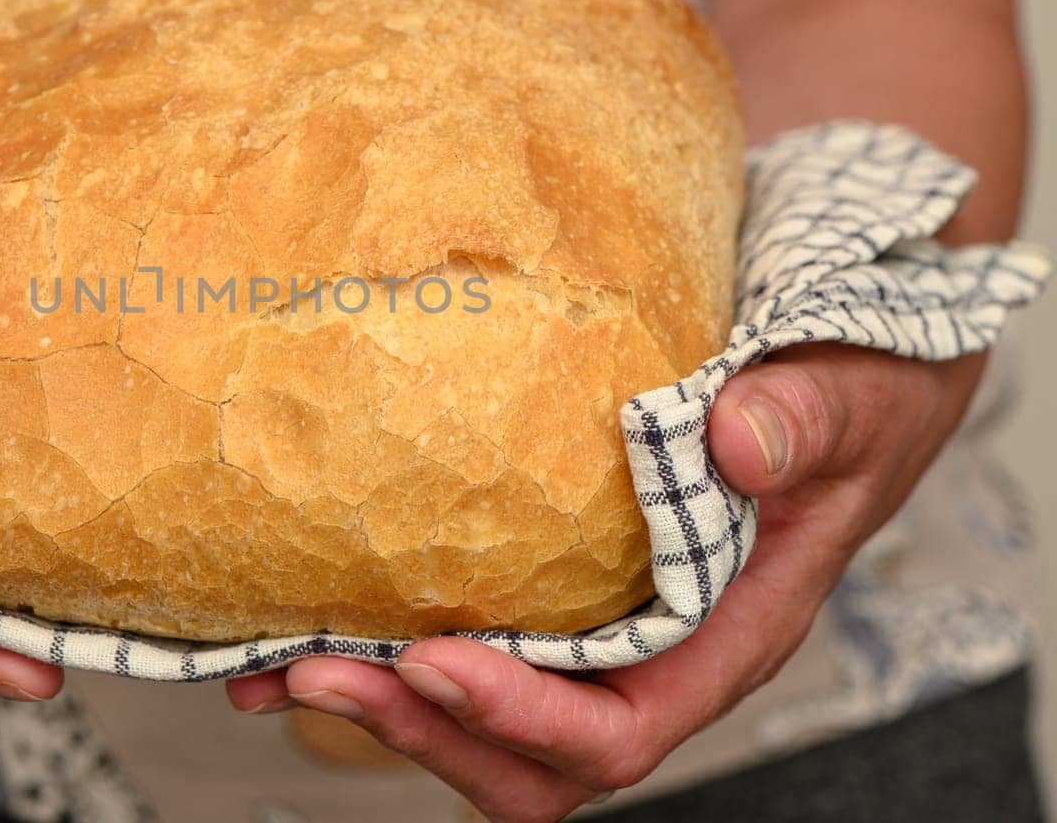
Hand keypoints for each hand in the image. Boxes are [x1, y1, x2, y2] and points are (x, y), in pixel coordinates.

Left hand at [227, 344, 984, 820]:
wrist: (846, 377)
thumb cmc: (858, 398)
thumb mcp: (852, 397)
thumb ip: (805, 420)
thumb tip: (733, 439)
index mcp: (726, 635)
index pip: (622, 728)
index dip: (524, 716)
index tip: (433, 661)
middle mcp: (652, 654)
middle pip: (529, 757)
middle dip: (420, 729)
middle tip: (315, 673)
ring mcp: (597, 629)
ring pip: (481, 718)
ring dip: (378, 701)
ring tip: (276, 663)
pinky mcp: (554, 585)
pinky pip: (467, 640)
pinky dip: (380, 646)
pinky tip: (302, 616)